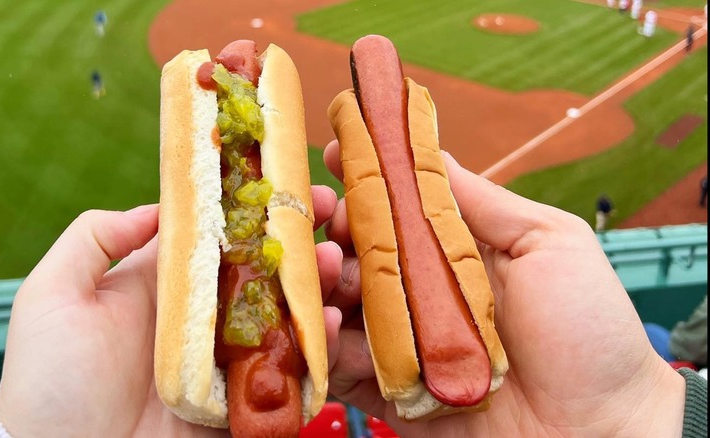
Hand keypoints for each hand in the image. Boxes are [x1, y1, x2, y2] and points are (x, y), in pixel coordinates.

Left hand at [0, 186, 342, 437]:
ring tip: (334, 260)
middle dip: (295, 239)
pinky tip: (329, 318)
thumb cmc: (49, 380)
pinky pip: (285, 373)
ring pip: (281, 315)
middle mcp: (200, 319)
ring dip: (312, 284)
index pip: (216, 237)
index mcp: (164, 288)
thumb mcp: (52, 295)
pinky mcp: (240, 401)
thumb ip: (94, 239)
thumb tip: (158, 207)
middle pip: (259, 271)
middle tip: (324, 212)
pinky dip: (312, 346)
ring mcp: (224, 361)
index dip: (249, 207)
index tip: (280, 177)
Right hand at [322, 140, 684, 436]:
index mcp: (454, 254)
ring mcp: (405, 343)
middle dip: (330, 228)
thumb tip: (427, 150)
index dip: (364, 180)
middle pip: (357, 254)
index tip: (340, 152)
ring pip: (340, 306)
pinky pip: (343, 367)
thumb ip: (481, 201)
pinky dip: (326, 343)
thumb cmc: (588, 329)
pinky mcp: (393, 393)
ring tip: (324, 263)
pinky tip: (331, 321)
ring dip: (321, 280)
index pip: (395, 210)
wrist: (602, 428)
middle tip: (322, 213)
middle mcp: (423, 295)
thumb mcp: (548, 242)